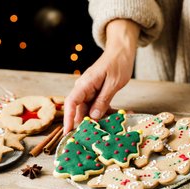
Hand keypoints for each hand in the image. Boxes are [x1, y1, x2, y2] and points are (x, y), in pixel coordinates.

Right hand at [63, 19, 139, 133]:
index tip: (68, 132)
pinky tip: (119, 116)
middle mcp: (84, 89)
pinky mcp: (97, 94)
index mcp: (85, 84)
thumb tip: (93, 117)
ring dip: (102, 119)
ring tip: (114, 125)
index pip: (71, 102)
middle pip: (80, 110)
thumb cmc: (118, 63)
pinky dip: (107, 112)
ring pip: (91, 110)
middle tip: (97, 136)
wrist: (121, 51)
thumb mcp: (113, 83)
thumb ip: (103, 100)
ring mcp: (90, 92)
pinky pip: (98, 107)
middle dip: (88, 123)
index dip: (68, 118)